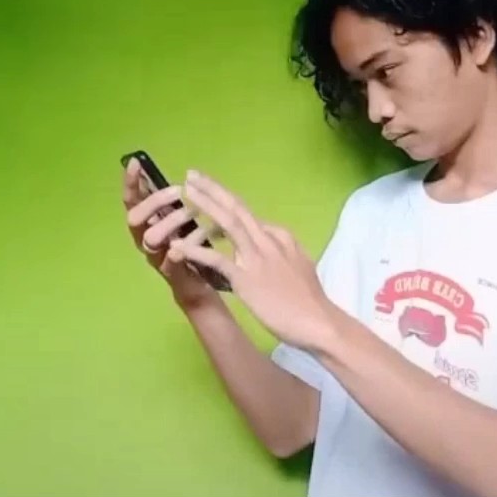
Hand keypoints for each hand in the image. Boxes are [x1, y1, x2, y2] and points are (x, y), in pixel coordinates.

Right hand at [122, 159, 223, 312]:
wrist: (198, 284)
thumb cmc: (187, 244)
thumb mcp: (178, 218)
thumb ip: (167, 199)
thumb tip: (160, 171)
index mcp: (145, 223)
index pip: (131, 200)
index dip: (131, 183)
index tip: (136, 163)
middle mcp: (144, 239)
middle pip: (135, 219)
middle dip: (154, 202)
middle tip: (179, 192)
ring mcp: (156, 258)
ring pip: (151, 238)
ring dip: (171, 222)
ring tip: (194, 214)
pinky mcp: (172, 274)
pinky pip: (170, 263)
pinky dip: (177, 252)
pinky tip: (186, 244)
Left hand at [168, 171, 339, 352]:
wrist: (319, 322)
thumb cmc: (310, 300)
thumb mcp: (301, 264)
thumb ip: (284, 248)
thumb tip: (271, 236)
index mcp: (280, 237)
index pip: (249, 215)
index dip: (226, 202)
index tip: (208, 194)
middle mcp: (268, 241)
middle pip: (237, 208)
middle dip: (214, 189)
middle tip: (192, 174)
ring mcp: (257, 258)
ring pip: (228, 223)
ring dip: (206, 205)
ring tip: (185, 192)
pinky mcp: (247, 279)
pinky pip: (217, 260)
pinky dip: (196, 251)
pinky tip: (177, 246)